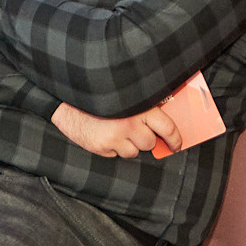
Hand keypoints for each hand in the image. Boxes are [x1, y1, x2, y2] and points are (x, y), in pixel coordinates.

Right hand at [52, 102, 176, 158]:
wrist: (68, 97)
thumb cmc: (99, 91)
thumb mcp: (126, 92)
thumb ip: (143, 102)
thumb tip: (164, 114)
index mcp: (139, 107)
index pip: (167, 128)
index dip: (175, 139)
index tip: (177, 144)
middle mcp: (129, 125)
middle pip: (150, 143)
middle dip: (145, 137)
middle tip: (136, 127)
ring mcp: (114, 139)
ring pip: (133, 151)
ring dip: (129, 144)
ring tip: (116, 128)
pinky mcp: (101, 148)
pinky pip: (116, 154)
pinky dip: (113, 147)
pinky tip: (105, 132)